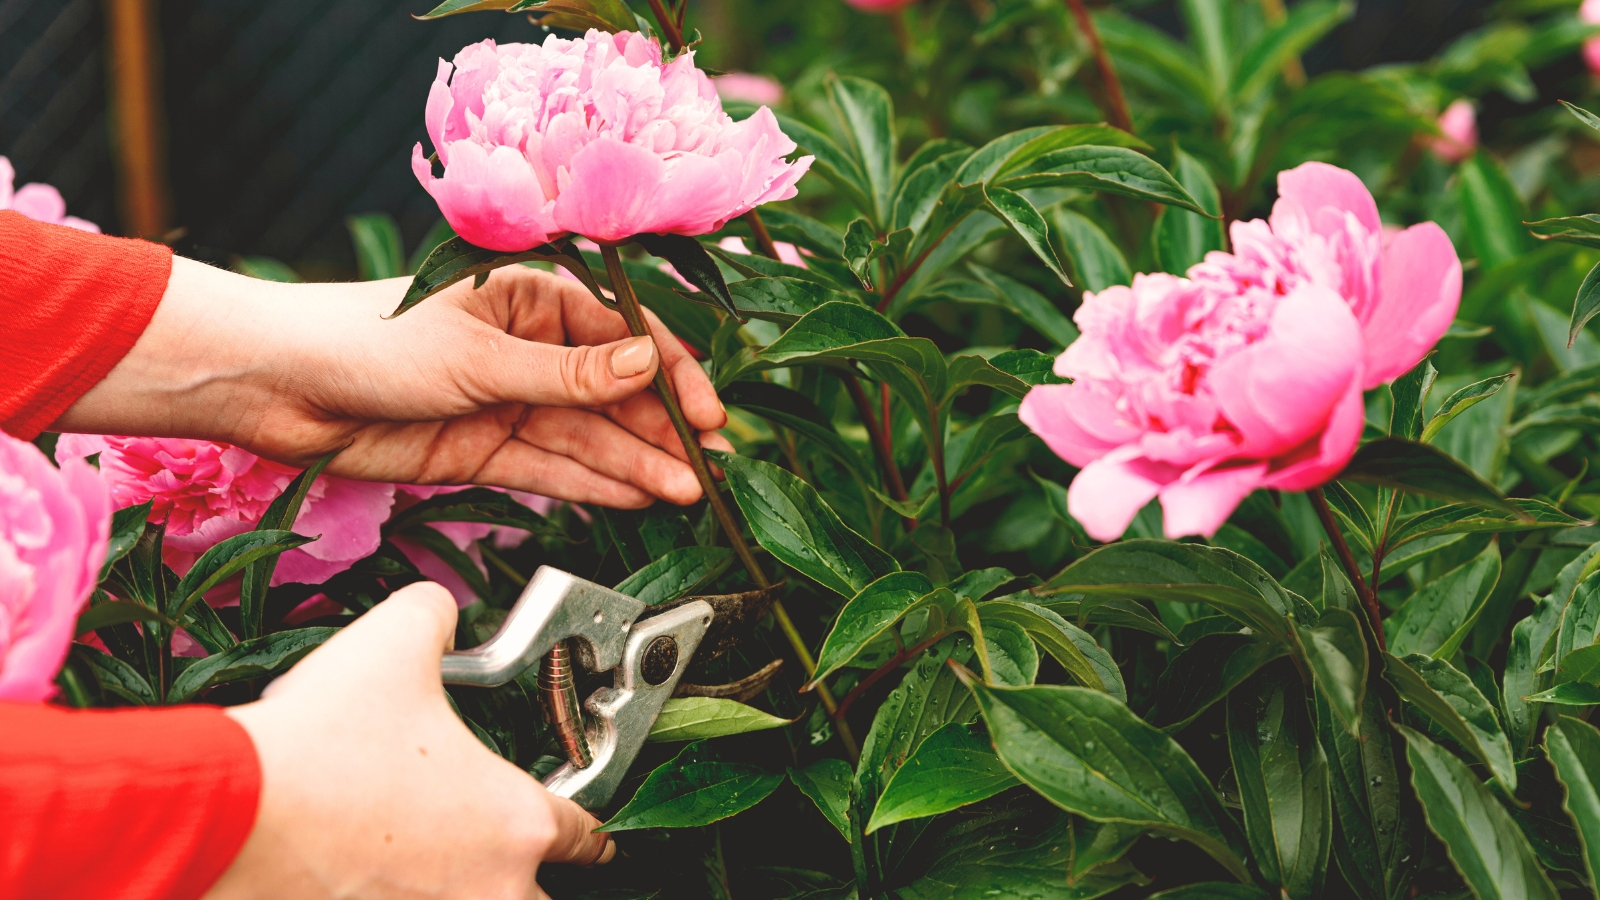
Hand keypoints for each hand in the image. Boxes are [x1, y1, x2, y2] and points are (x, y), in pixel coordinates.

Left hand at [53, 257, 731, 506]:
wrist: (280, 387)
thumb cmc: (369, 340)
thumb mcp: (479, 355)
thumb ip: (568, 373)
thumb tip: (648, 367)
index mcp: (531, 298)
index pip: (623, 335)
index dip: (671, 375)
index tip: (709, 415)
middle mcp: (528, 349)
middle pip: (613, 394)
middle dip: (662, 432)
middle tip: (709, 470)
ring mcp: (508, 401)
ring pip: (588, 437)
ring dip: (637, 465)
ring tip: (686, 494)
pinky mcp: (484, 449)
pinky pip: (552, 468)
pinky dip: (594, 484)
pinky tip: (637, 498)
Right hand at [207, 582, 611, 899]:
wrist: (230, 814)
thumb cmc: (320, 742)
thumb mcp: (394, 642)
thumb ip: (434, 616)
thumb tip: (438, 610)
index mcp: (515, 821)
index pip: (586, 838)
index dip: (591, 832)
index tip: (592, 839)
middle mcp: (488, 891)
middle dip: (524, 882)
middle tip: (497, 857)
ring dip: (462, 893)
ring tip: (427, 869)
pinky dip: (396, 897)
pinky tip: (367, 876)